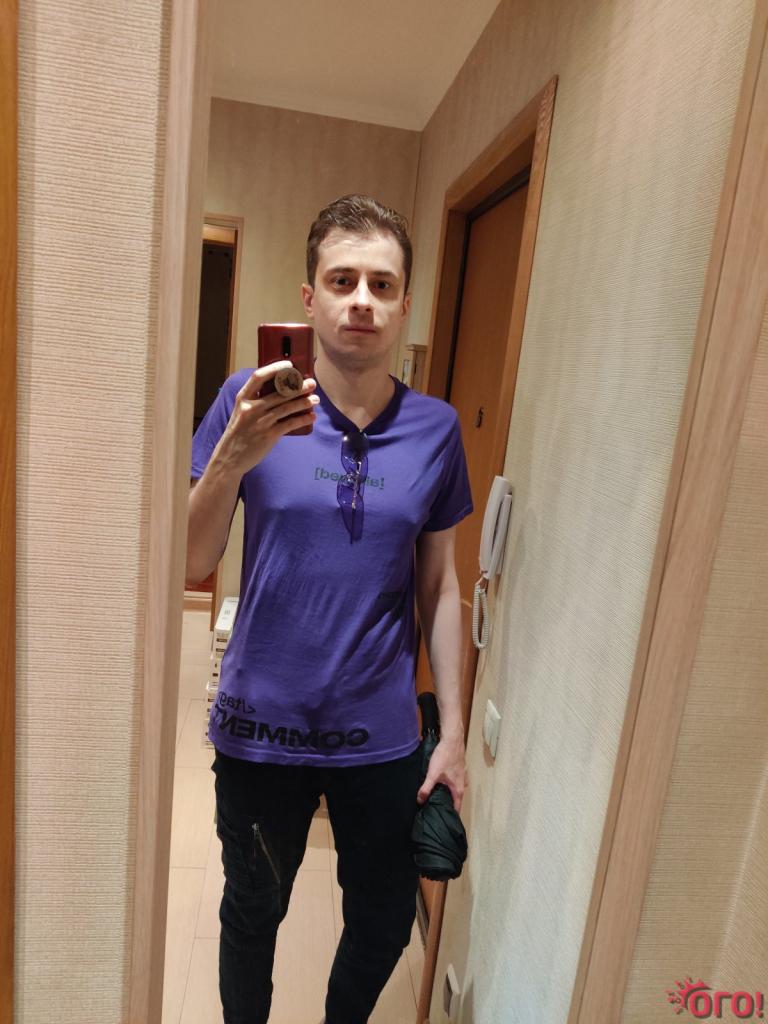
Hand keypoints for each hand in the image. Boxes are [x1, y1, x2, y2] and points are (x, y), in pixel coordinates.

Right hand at [217, 361, 318, 475]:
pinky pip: (290, 424)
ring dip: (304, 402)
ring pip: (287, 407)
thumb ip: (255, 401)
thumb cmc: (238, 433)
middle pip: (279, 392)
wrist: (230, 458)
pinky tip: (311, 416)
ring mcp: (260, 422)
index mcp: (242, 399)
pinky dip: (302, 419)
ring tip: (315, 399)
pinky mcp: (269, 435)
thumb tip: (279, 391)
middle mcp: (251, 408)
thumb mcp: (241, 412)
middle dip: (299, 387)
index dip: (275, 368)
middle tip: (311, 383)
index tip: (289, 364)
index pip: (258, 377)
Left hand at [416, 735, 467, 813]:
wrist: (452, 739)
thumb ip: (426, 788)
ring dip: (449, 794)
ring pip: (455, 789)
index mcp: (458, 789)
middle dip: (448, 805)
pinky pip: (455, 781)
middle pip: (456, 799)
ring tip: (438, 797)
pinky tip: (441, 781)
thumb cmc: (445, 756)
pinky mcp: (458, 769)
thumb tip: (420, 800)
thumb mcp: (433, 774)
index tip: (444, 821)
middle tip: (437, 810)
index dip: (451, 815)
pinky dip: (449, 784)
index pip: (457, 808)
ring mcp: (462, 776)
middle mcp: (462, 784)